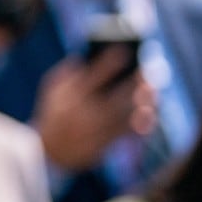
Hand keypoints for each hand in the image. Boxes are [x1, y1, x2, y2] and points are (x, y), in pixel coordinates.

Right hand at [32, 48, 151, 171]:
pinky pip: (128, 132)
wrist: (49, 151)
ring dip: (143, 103)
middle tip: (147, 71)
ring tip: (153, 93)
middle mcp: (87, 112)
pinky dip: (141, 124)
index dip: (110, 62)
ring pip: (127, 115)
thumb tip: (84, 58)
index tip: (125, 51)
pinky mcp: (106, 142)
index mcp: (72, 96)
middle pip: (119, 96)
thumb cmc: (53, 113)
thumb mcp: (51, 89)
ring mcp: (98, 129)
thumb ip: (67, 72)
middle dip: (136, 83)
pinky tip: (149, 114)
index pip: (94, 75)